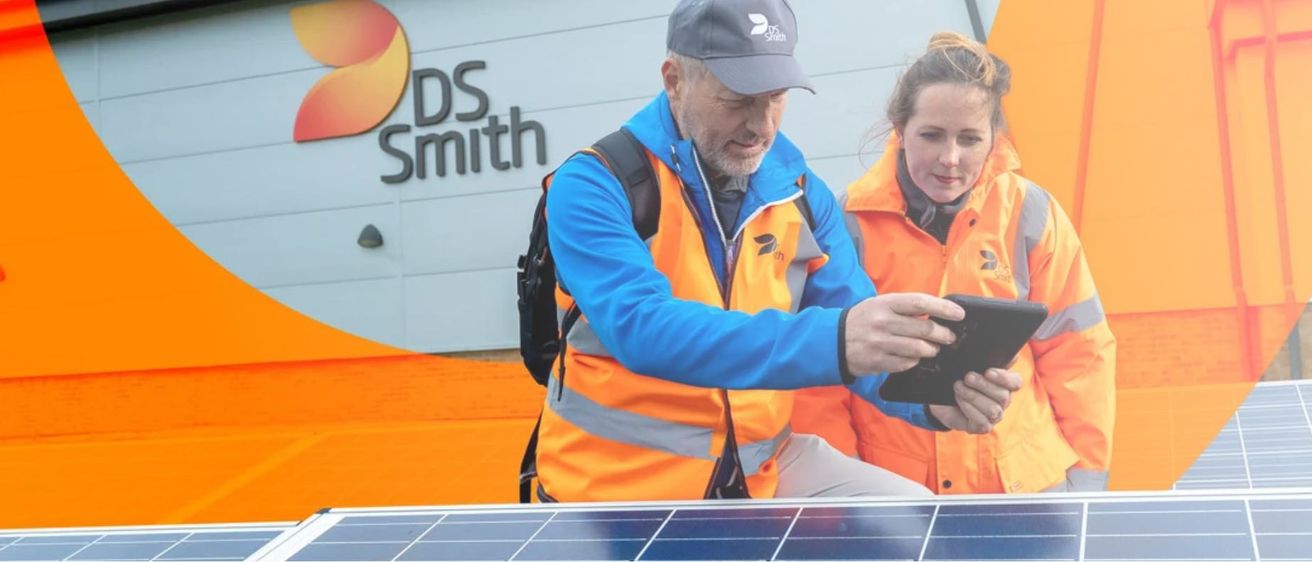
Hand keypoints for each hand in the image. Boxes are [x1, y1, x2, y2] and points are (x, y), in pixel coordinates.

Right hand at [843, 293, 963, 374]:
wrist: (833, 340)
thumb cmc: (863, 319)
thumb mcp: (880, 304)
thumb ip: (906, 307)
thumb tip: (938, 312)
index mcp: (885, 303)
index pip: (921, 303)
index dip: (943, 308)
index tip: (959, 314)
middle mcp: (883, 322)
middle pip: (925, 328)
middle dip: (943, 334)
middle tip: (949, 337)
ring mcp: (880, 343)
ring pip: (919, 349)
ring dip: (931, 350)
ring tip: (932, 348)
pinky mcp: (878, 361)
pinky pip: (907, 363)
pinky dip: (915, 361)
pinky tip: (913, 357)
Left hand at [929, 369, 1022, 433]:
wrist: (942, 399)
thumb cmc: (960, 381)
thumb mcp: (971, 367)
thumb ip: (989, 360)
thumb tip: (1012, 354)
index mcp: (1004, 384)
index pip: (1016, 382)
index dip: (1005, 378)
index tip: (988, 372)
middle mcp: (1003, 401)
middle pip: (1003, 395)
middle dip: (983, 385)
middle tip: (967, 377)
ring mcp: (994, 416)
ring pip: (993, 409)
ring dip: (973, 396)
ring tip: (958, 387)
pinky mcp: (983, 427)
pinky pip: (982, 421)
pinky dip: (969, 409)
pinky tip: (959, 400)